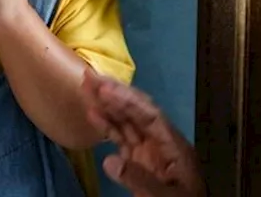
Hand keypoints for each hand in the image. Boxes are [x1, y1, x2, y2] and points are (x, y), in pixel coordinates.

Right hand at [82, 70, 204, 196]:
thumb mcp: (166, 196)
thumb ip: (140, 179)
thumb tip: (109, 161)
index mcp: (173, 146)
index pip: (149, 115)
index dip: (126, 100)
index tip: (105, 88)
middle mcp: (161, 143)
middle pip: (136, 112)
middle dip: (114, 94)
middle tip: (90, 77)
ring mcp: (149, 153)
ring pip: (126, 122)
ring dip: (107, 105)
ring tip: (86, 87)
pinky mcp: (139, 164)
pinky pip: (121, 140)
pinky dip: (107, 126)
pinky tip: (93, 113)